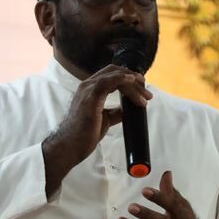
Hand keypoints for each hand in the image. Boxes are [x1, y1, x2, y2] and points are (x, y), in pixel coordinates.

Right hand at [42, 65, 151, 195]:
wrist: (71, 146)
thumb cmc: (84, 135)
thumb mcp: (105, 120)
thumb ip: (115, 112)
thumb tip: (128, 110)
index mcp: (90, 90)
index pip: (111, 75)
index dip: (128, 78)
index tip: (142, 87)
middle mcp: (87, 86)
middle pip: (114, 72)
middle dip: (134, 79)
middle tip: (147, 92)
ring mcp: (88, 90)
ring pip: (114, 76)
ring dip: (133, 84)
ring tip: (145, 96)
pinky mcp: (90, 97)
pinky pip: (107, 81)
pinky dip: (121, 79)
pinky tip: (132, 81)